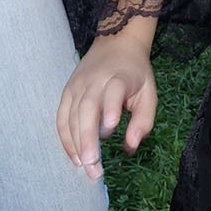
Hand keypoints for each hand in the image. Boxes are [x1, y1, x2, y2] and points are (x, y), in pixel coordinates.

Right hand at [56, 21, 157, 181]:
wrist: (116, 42)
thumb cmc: (135, 74)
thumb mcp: (149, 93)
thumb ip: (144, 120)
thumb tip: (130, 147)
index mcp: (119, 77)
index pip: (113, 91)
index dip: (111, 108)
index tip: (111, 129)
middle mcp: (94, 81)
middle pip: (86, 109)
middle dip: (88, 139)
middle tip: (93, 167)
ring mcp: (77, 86)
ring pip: (71, 116)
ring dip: (76, 144)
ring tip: (85, 168)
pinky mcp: (67, 92)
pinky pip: (62, 118)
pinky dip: (66, 138)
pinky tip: (74, 157)